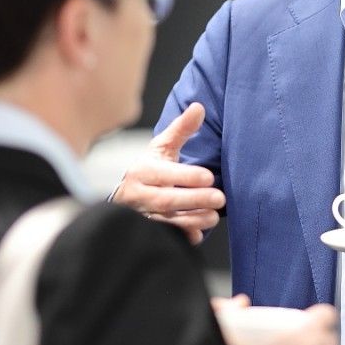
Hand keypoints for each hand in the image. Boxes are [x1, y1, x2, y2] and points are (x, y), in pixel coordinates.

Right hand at [113, 103, 225, 244]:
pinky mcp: (148, 230)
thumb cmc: (150, 169)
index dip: (186, 177)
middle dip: (194, 200)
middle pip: (166, 200)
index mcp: (143, 171)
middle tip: (220, 198)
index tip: (209, 177)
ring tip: (213, 217)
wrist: (125, 196)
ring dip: (192, 220)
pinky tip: (196, 236)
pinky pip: (164, 236)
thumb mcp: (162, 147)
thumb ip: (181, 129)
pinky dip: (180, 237)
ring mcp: (143, 215)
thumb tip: (199, 107)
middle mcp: (140, 194)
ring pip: (166, 221)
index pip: (164, 175)